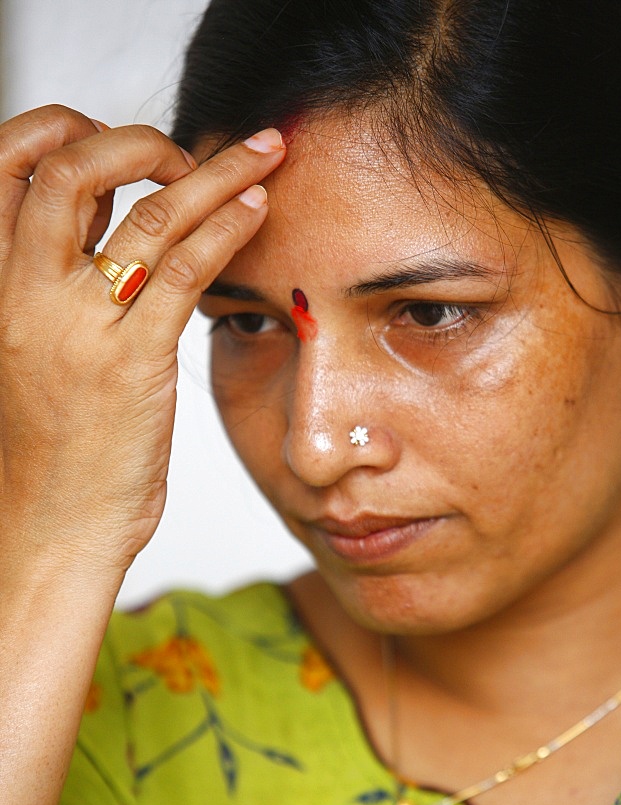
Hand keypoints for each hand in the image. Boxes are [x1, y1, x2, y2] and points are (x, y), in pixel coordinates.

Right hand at [0, 105, 284, 579]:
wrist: (51, 527)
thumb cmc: (50, 447)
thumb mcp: (32, 351)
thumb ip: (61, 289)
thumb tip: (117, 239)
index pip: (9, 166)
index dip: (63, 131)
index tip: (118, 145)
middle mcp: (26, 292)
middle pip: (73, 168)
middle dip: (140, 139)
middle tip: (190, 152)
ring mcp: (79, 325)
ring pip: (149, 213)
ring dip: (217, 171)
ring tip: (263, 154)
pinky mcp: (133, 361)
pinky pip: (188, 269)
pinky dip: (228, 226)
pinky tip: (256, 209)